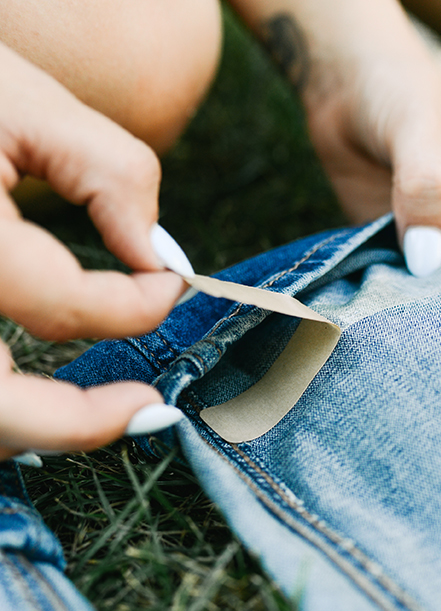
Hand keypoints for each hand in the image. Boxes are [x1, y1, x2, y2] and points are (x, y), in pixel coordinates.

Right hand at [0, 42, 183, 459]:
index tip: (169, 286)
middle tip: (146, 408)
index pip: (62, 306)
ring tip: (102, 409)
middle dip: (80, 422)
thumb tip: (159, 259)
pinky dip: (5, 408)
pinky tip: (40, 389)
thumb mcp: (26, 98)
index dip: (135, 308)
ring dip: (36, 426)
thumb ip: (111, 173)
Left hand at [245, 0, 440, 285]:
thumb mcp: (420, 129)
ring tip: (393, 310)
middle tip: (419, 317)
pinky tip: (374, 300)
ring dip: (420, 307)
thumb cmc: (399, 92)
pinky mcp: (403, 254)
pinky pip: (405, 290)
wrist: (344, 89)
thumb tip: (428, 257)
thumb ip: (428, 188)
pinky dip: (392, 299)